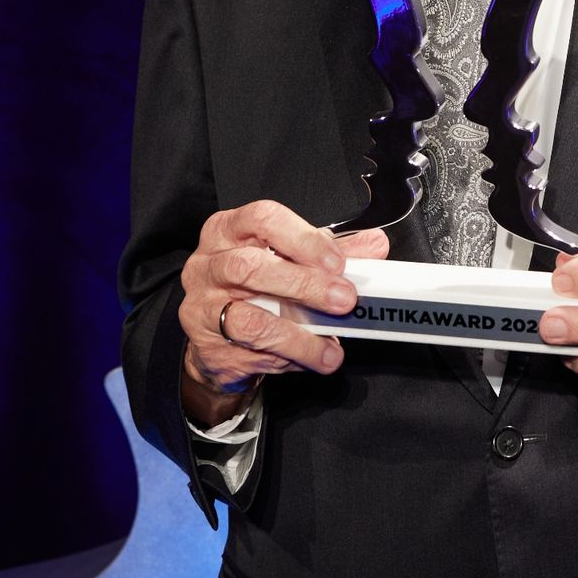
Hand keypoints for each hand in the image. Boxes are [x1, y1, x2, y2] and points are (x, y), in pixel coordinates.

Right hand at [178, 200, 389, 424]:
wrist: (216, 331)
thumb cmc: (254, 282)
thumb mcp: (292, 258)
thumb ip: (333, 250)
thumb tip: (374, 245)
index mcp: (230, 229)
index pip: (263, 219)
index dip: (303, 239)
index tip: (337, 262)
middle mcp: (209, 263)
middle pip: (249, 267)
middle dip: (303, 284)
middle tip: (343, 299)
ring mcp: (202, 304)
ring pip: (246, 319)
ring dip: (297, 334)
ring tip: (329, 346)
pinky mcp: (205, 342)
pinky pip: (248, 351)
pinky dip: (286, 356)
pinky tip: (309, 357)